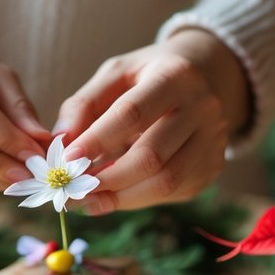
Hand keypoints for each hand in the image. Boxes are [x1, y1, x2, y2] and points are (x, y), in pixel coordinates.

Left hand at [56, 29, 250, 213]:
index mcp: (174, 76)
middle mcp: (202, 108)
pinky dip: (139, 199)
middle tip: (73, 190)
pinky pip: (174, 192)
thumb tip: (61, 142)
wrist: (205, 77)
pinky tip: (114, 196)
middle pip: (151, 156)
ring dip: (121, 197)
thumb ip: (84, 104)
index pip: (133, 113)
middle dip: (107, 178)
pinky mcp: (213, 167)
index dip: (97, 140)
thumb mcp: (115, 74)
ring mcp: (213, 141)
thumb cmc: (148, 76)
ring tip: (89, 200)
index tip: (67, 159)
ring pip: (166, 182)